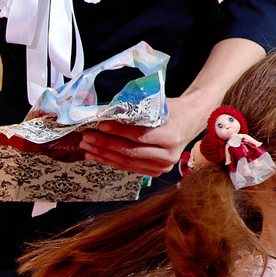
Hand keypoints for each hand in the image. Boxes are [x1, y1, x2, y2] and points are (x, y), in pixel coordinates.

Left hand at [74, 91, 205, 176]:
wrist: (189, 122)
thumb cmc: (172, 111)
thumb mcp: (157, 105)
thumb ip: (133, 111)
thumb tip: (102, 114)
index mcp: (172, 136)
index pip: (139, 136)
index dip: (118, 131)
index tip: (100, 125)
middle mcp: (168, 155)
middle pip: (130, 151)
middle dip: (105, 145)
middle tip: (86, 137)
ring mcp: (162, 166)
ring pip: (127, 162)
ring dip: (103, 155)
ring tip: (86, 147)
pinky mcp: (155, 171)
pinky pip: (129, 167)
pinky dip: (111, 161)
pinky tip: (96, 155)